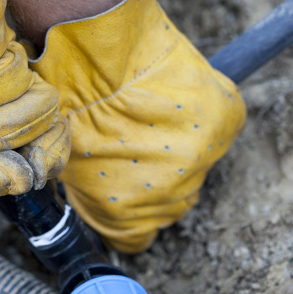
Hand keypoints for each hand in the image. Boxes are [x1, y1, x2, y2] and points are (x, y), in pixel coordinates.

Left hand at [30, 0, 245, 252]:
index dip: (125, 211)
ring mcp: (202, 160)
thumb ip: (91, 193)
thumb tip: (98, 195)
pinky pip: (217, 124)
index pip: (137, 238)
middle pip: (171, 201)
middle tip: (133, 140)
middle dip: (153, 176)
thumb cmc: (71, 105)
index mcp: (127, 217)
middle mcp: (171, 199)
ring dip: (179, 143)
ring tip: (150, 113)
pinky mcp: (224, 120)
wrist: (97, 55)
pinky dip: (201, 112)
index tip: (120, 192)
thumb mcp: (68, 163)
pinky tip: (172, 96)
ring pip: (196, 162)